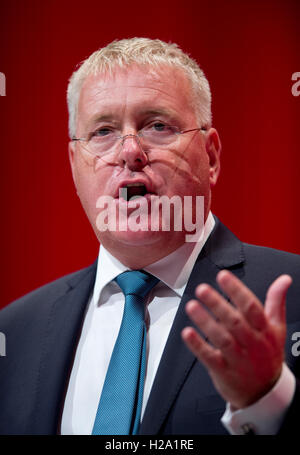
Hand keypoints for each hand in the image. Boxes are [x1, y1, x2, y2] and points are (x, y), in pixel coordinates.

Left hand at [181, 270, 291, 408]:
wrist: (265, 393)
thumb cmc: (268, 355)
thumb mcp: (277, 328)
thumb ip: (276, 301)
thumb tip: (284, 280)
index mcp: (264, 331)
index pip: (252, 307)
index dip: (237, 290)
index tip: (223, 276)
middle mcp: (252, 344)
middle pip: (235, 322)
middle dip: (217, 304)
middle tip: (202, 289)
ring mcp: (238, 359)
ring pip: (222, 339)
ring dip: (205, 322)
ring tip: (192, 306)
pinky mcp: (223, 372)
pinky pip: (209, 358)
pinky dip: (197, 345)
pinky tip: (187, 332)